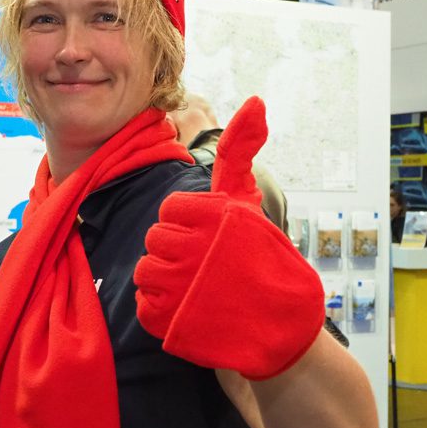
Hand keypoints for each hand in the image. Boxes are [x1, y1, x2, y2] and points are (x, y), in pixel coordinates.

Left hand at [134, 97, 324, 378]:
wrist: (282, 326)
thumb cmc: (261, 256)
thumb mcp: (247, 199)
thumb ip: (239, 149)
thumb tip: (255, 101)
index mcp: (211, 215)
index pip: (169, 211)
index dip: (185, 224)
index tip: (207, 237)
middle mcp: (195, 248)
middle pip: (155, 240)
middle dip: (176, 250)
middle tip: (205, 264)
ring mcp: (182, 287)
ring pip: (145, 272)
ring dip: (165, 280)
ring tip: (196, 286)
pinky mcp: (173, 322)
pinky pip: (144, 307)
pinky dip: (161, 310)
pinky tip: (188, 308)